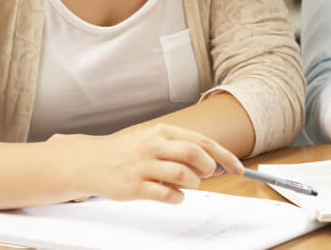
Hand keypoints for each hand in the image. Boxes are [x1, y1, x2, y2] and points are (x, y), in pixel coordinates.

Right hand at [48, 123, 242, 203]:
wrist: (91, 162)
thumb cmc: (128, 152)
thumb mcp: (154, 141)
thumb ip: (181, 149)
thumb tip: (214, 163)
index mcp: (162, 132)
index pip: (202, 142)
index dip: (224, 156)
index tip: (238, 167)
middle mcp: (153, 145)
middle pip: (195, 154)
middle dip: (208, 168)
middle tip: (206, 175)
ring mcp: (143, 166)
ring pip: (183, 175)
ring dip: (193, 184)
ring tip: (188, 185)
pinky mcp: (134, 187)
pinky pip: (165, 195)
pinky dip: (177, 198)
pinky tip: (173, 196)